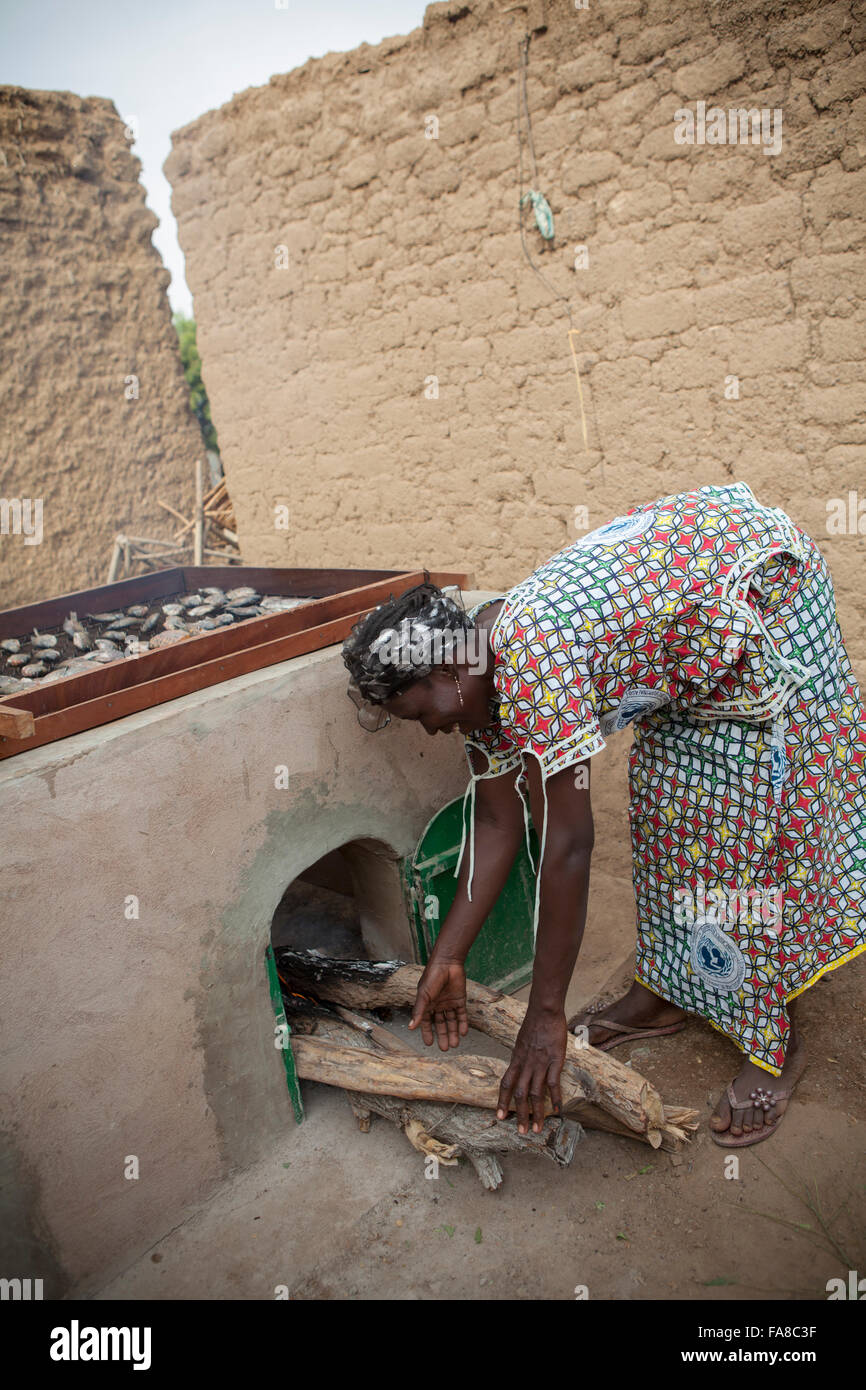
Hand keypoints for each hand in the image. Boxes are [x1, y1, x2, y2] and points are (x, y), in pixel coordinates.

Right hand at [408, 956, 467, 1050]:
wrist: (448, 963)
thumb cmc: (432, 978)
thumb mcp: (424, 996)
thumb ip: (419, 1011)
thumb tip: (410, 1027)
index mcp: (427, 1004)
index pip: (427, 1022)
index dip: (428, 1033)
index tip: (429, 1044)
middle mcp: (438, 1005)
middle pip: (440, 1024)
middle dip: (442, 1036)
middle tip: (445, 1049)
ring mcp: (449, 1003)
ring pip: (452, 1021)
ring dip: (453, 1032)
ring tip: (455, 1045)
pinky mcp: (460, 1000)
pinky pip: (462, 1015)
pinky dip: (463, 1023)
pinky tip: (464, 1032)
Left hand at [496, 1007, 566, 1134]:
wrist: (544, 1011)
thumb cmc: (534, 1024)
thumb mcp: (521, 1042)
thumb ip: (520, 1057)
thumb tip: (519, 1067)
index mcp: (516, 1060)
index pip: (506, 1084)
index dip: (501, 1101)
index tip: (499, 1117)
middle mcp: (526, 1064)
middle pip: (519, 1094)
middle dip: (519, 1114)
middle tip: (520, 1131)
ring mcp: (540, 1063)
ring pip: (535, 1093)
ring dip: (536, 1113)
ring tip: (536, 1128)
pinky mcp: (555, 1060)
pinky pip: (554, 1083)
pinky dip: (555, 1098)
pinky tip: (558, 1111)